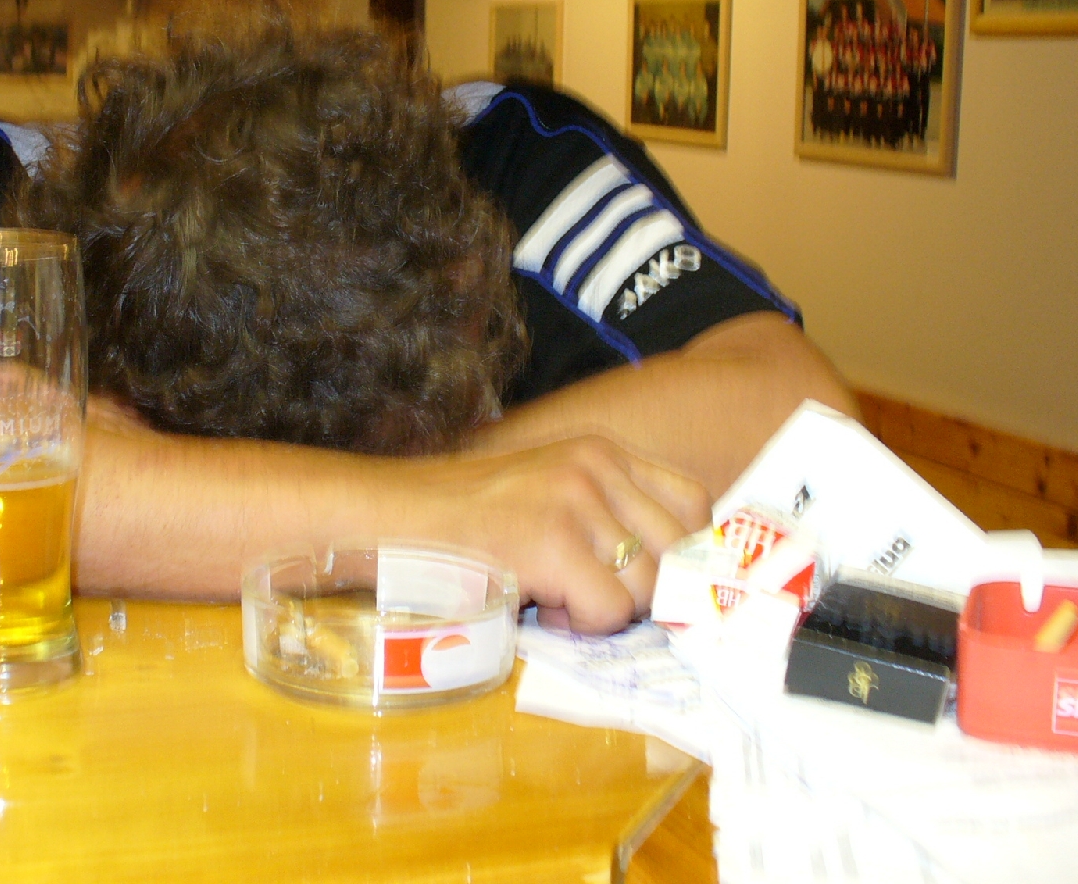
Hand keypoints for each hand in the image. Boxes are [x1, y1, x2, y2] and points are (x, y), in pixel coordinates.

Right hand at [427, 436, 710, 634]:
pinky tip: (534, 604)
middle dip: (647, 594)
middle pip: (679, 550)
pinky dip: (576, 625)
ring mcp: (574, 500)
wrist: (384, 519)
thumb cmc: (461, 523)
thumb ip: (604, 517)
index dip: (685, 554)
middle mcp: (596, 466)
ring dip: (604, 612)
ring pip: (645, 587)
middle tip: (594, 601)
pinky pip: (606, 611)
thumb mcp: (545, 495)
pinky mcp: (550, 541)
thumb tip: (671, 582)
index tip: (656, 585)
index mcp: (600, 452)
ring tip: (551, 598)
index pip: (693, 502)